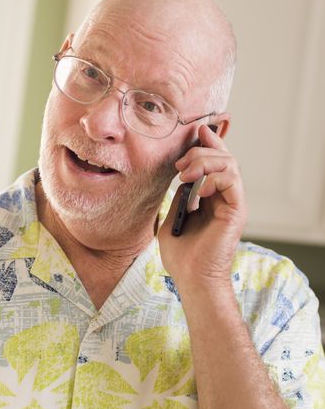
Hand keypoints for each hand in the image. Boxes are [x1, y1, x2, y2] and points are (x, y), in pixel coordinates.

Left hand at [158, 124, 246, 290]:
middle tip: (180, 164)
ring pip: (229, 164)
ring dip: (205, 161)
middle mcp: (224, 196)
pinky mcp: (237, 211)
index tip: (195, 130)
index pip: (214, 161)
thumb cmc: (180, 254)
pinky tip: (198, 189)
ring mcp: (232, 203)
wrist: (190, 278)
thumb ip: (178, 195)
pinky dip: (214, 178)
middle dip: (200, 152)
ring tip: (185, 173)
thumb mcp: (172, 216)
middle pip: (222, 157)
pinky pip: (233, 181)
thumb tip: (178, 175)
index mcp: (210, 196)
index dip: (207, 142)